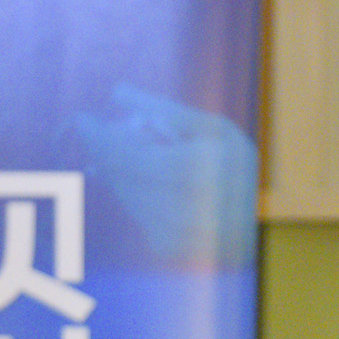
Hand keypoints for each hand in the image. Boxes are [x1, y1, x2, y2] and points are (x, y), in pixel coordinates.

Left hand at [70, 84, 256, 267]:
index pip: (136, 157)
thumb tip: (118, 91)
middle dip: (106, 152)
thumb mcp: (211, 127)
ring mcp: (178, 232)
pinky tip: (142, 183)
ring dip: (118, 173)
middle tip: (94, 133)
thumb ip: (164, 110)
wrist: (255, 220)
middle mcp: (190, 206)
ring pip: (127, 196)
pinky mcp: (168, 247)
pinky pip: (135, 214)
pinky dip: (132, 195)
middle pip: (125, 176)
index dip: (105, 139)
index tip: (83, 120)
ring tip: (121, 156)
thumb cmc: (234, 164)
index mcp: (204, 170)